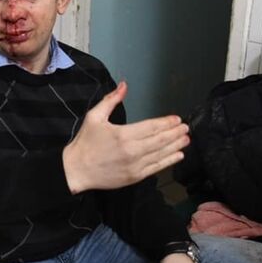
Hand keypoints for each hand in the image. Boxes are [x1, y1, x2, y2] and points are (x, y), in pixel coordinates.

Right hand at [62, 81, 189, 193]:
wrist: (76, 170)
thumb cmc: (85, 143)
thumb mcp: (94, 117)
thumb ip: (111, 100)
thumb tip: (124, 85)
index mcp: (123, 135)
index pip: (151, 127)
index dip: (166, 122)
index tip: (176, 119)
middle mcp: (132, 151)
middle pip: (160, 140)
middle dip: (175, 133)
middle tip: (186, 127)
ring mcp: (135, 166)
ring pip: (161, 154)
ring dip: (175, 146)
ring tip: (186, 139)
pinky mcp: (134, 177)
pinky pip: (156, 168)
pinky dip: (169, 161)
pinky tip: (178, 155)